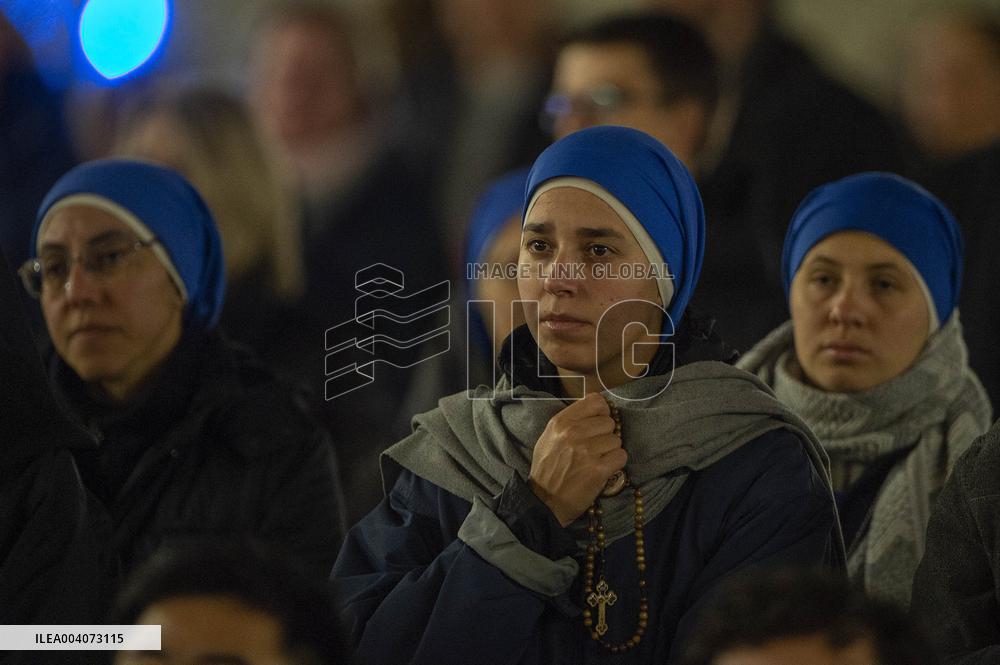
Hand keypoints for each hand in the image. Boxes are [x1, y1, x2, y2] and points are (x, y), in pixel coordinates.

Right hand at [528, 392, 626, 526]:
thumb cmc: (548, 469)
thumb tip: (596, 408)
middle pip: (609, 422)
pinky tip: (603, 469)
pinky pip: (621, 456)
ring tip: (596, 461)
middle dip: (605, 435)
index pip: (595, 402)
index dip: (601, 412)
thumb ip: (570, 421)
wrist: (545, 502)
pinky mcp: (598, 470)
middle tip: (594, 449)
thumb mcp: (549, 438)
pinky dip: (615, 464)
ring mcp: (586, 451)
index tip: (598, 423)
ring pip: (616, 440)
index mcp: (561, 422)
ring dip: (610, 451)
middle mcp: (573, 433)